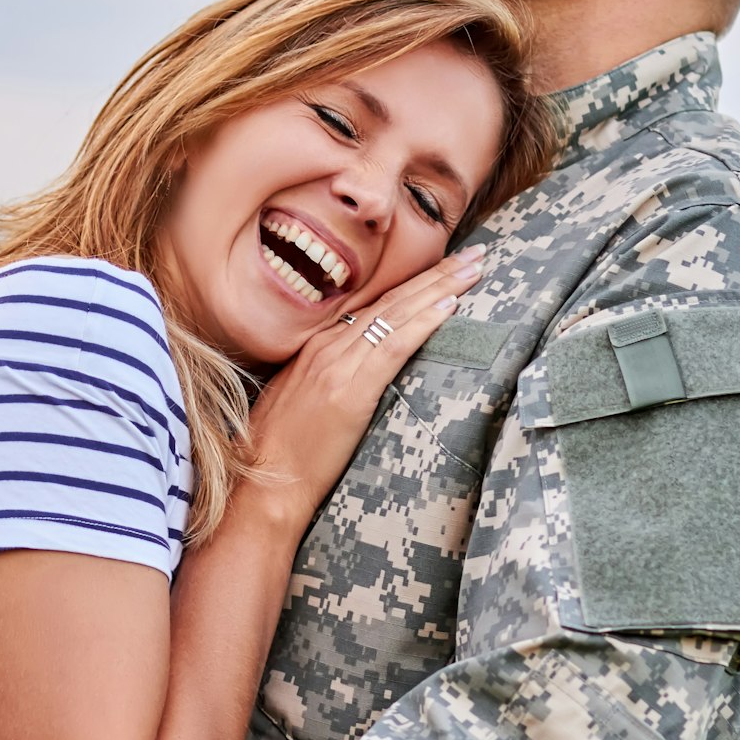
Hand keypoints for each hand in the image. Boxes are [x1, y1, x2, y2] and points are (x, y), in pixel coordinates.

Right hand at [242, 244, 485, 528]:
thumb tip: (357, 374)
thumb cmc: (278, 452)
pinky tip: (449, 306)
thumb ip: (326, 378)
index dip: (412, 283)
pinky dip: (423, 322)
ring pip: (398, 313)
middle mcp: (327, 345)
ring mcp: (337, 364)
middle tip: (475, 254)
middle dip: (436, 274)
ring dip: (441, 287)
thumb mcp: (298, 400)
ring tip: (475, 268)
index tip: (445, 266)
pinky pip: (394, 346)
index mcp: (315, 346)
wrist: (264, 485)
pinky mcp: (350, 389)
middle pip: (392, 299)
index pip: (374, 303)